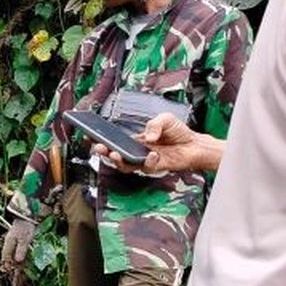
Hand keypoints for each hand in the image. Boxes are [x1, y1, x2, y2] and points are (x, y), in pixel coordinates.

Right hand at [0, 219, 35, 272]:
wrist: (27, 216)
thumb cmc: (26, 228)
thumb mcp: (25, 239)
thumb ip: (21, 250)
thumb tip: (18, 261)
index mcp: (8, 243)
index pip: (5, 257)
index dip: (7, 265)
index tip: (9, 272)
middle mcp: (8, 243)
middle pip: (7, 257)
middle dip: (10, 265)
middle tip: (14, 274)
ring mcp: (12, 241)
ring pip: (11, 254)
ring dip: (14, 261)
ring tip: (18, 270)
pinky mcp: (16, 240)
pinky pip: (15, 250)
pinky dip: (17, 256)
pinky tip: (21, 260)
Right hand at [92, 113, 207, 172]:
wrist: (195, 145)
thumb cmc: (178, 132)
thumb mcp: (165, 118)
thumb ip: (155, 124)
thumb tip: (147, 136)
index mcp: (135, 140)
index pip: (115, 141)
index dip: (102, 139)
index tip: (90, 135)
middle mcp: (137, 151)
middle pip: (115, 155)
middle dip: (104, 152)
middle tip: (98, 147)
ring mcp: (145, 160)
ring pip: (126, 165)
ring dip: (119, 161)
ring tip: (116, 154)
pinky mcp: (156, 167)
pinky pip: (147, 167)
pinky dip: (148, 161)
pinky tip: (152, 154)